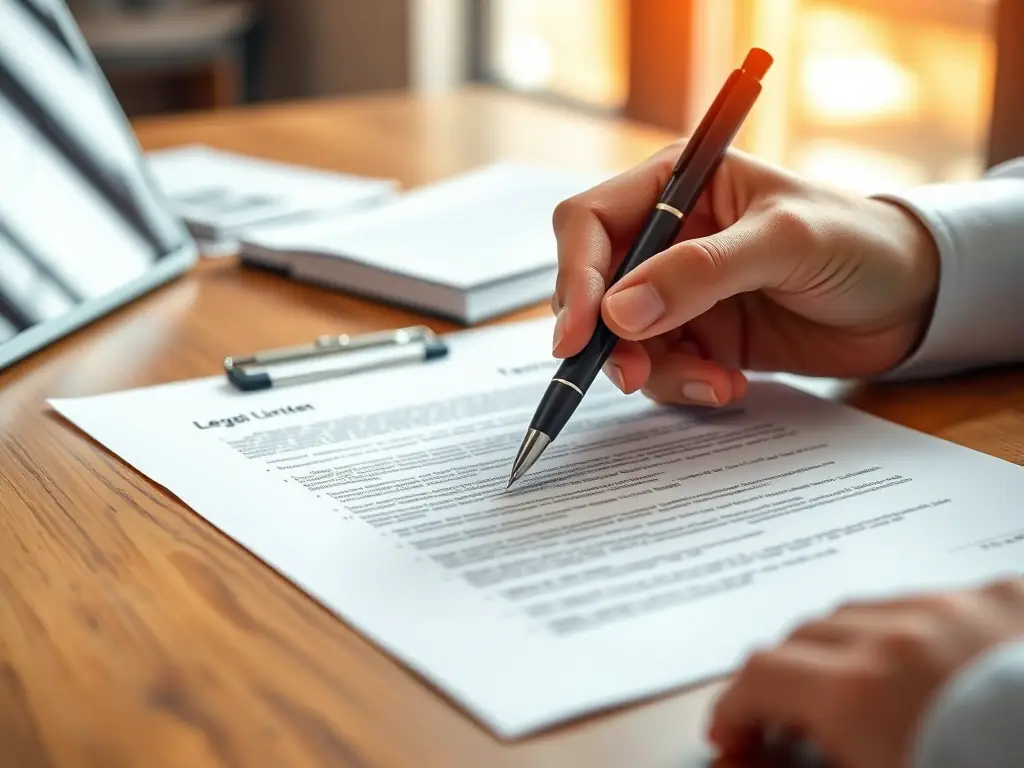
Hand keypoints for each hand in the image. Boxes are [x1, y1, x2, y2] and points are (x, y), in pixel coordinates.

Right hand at [550, 142, 939, 405]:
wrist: (910, 301)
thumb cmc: (858, 244)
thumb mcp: (784, 242)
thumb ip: (701, 272)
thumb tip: (618, 313)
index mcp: (676, 185)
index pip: (590, 223)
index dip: (575, 276)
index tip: (578, 334)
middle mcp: (666, 237)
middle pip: (595, 288)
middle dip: (608, 337)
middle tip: (634, 375)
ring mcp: (678, 291)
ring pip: (622, 339)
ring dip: (657, 370)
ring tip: (715, 382)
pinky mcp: (698, 336)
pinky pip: (660, 368)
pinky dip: (684, 385)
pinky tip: (729, 385)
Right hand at [707, 578, 1023, 767]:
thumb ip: (813, 765)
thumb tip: (755, 763)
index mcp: (859, 694)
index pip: (760, 676)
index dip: (736, 707)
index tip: (735, 736)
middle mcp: (897, 635)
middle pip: (805, 635)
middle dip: (786, 678)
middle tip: (793, 723)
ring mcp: (956, 608)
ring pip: (865, 609)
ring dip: (846, 647)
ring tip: (862, 689)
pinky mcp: (1008, 596)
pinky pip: (934, 598)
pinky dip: (914, 628)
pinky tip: (933, 663)